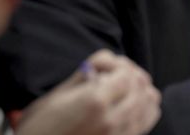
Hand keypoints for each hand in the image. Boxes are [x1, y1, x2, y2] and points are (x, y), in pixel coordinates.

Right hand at [16, 50, 160, 134]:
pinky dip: (145, 108)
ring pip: (150, 103)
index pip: (127, 75)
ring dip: (141, 90)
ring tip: (126, 88)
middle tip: (117, 75)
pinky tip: (133, 105)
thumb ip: (85, 75)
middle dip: (132, 76)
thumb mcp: (56, 96)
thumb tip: (106, 62)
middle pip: (141, 87)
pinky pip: (147, 121)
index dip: (120, 66)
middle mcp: (112, 120)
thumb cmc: (39, 129)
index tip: (108, 68)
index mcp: (95, 102)